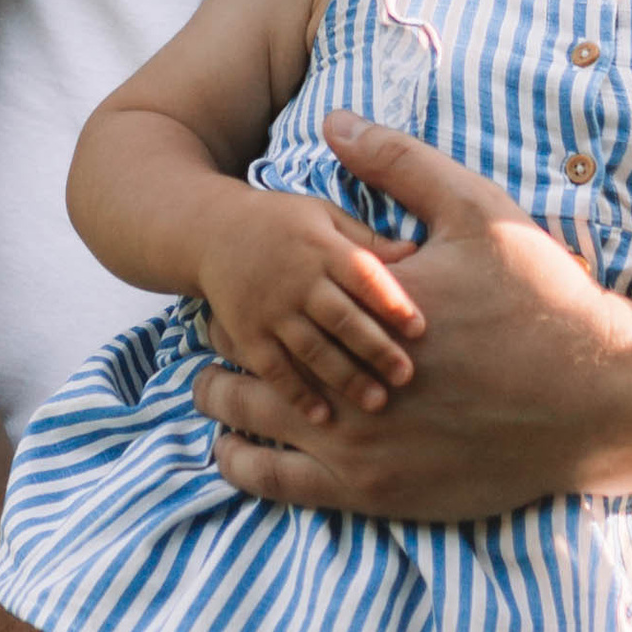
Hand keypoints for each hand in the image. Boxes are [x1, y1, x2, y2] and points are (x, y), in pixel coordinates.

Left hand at [191, 114, 631, 517]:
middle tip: (223, 328)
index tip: (239, 282)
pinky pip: (277, 485)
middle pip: (243, 354)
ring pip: (246, 419)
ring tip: (218, 382)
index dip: (241, 288)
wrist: (599, 398)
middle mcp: (349, 377)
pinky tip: (231, 446)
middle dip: (225, 338)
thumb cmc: (545, 299)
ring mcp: (358, 442)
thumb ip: (402, 163)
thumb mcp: (480, 212)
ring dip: (222, 397)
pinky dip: (242, 463)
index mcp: (365, 306)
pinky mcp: (374, 490)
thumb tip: (333, 120)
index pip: (265, 295)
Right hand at [194, 190, 424, 427]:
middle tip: (406, 376)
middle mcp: (297, 281)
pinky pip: (273, 368)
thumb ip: (366, 239)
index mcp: (322, 248)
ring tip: (376, 402)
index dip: (391, 302)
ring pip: (311, 349)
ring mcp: (270, 310)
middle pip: (341, 319)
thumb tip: (417, 252)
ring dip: (344, 378)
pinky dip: (296, 393)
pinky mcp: (247, 334)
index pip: (363, 277)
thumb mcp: (324, 215)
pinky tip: (322, 417)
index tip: (420, 329)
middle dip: (375, 349)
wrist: (211, 232)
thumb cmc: (283, 222)